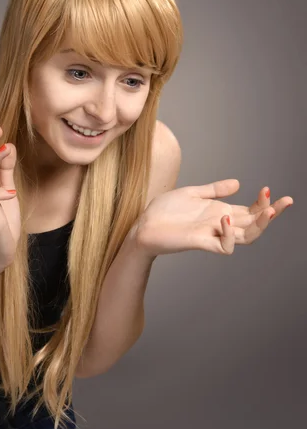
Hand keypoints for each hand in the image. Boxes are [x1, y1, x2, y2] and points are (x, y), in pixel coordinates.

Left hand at [136, 179, 293, 256]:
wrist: (143, 226)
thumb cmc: (164, 211)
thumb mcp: (193, 193)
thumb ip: (214, 190)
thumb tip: (238, 183)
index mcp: (219, 213)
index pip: (249, 212)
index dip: (263, 204)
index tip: (271, 191)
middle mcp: (220, 225)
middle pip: (254, 224)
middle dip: (271, 213)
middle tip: (285, 200)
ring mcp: (212, 234)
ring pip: (246, 237)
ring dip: (259, 224)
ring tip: (268, 209)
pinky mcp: (201, 242)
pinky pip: (224, 246)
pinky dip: (230, 234)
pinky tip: (228, 218)